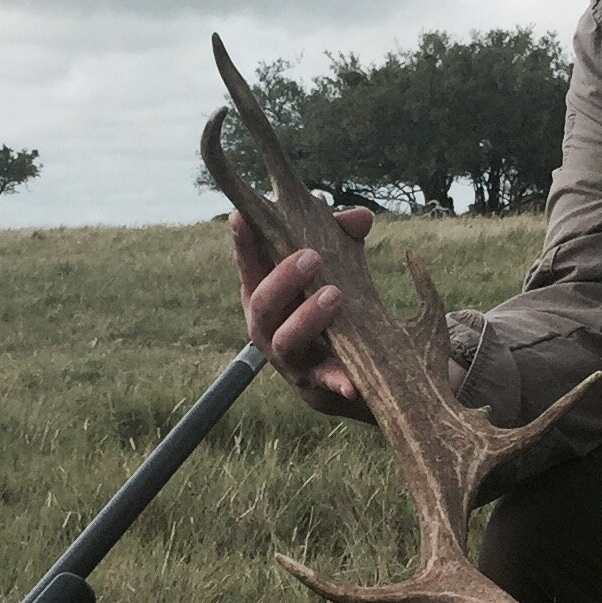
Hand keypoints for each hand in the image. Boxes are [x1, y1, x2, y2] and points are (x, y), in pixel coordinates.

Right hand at [231, 206, 375, 420]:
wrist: (349, 375)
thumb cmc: (332, 312)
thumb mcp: (335, 271)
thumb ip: (343, 241)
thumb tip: (360, 218)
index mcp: (265, 295)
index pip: (250, 265)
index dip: (243, 242)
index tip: (242, 216)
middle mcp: (267, 328)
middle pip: (262, 304)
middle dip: (284, 279)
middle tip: (312, 256)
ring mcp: (288, 359)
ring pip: (286, 340)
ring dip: (307, 318)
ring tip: (334, 294)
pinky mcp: (316, 385)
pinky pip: (325, 383)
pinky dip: (337, 381)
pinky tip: (351, 384)